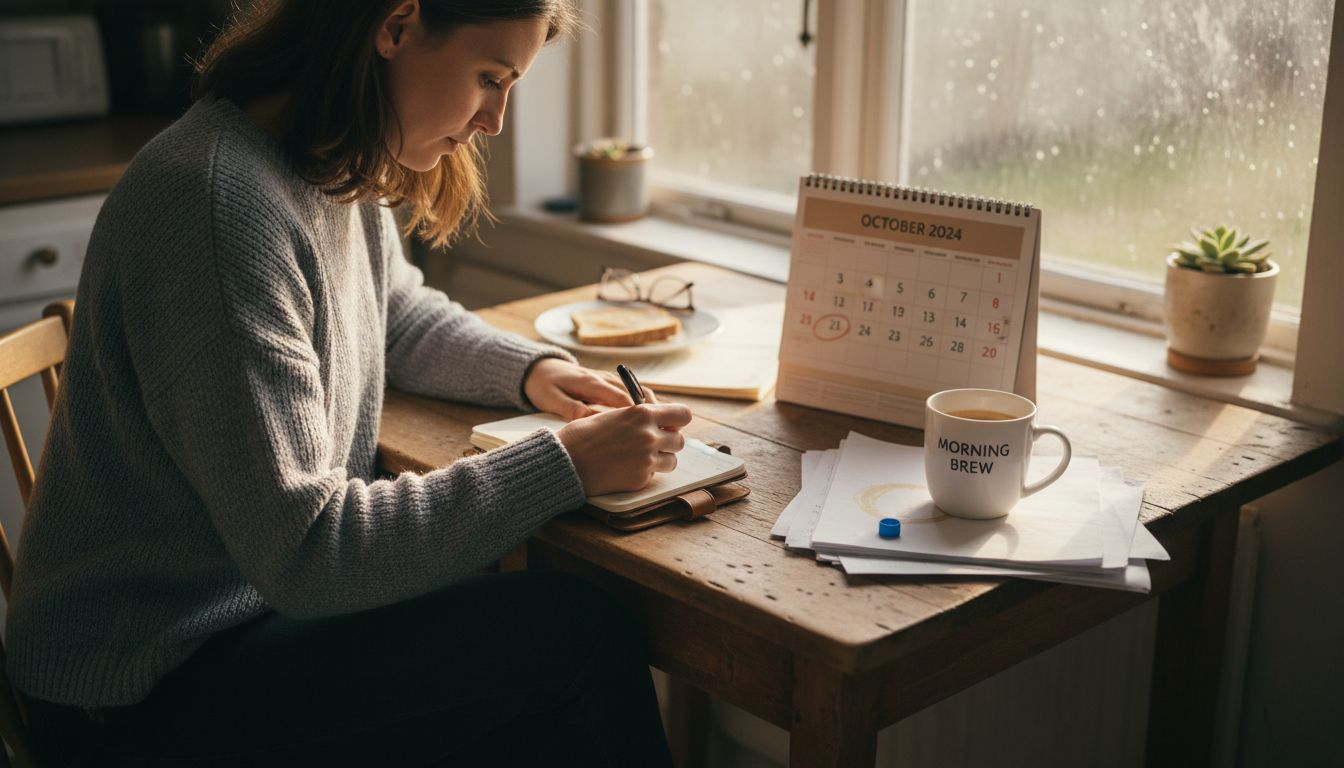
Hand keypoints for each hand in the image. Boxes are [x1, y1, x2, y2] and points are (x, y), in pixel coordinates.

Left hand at [523, 358, 656, 419]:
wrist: (541, 368)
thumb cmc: (545, 385)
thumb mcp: (551, 398)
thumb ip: (570, 408)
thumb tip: (588, 419)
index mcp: (592, 383)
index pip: (623, 399)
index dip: (641, 415)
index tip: (653, 432)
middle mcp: (606, 379)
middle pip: (639, 395)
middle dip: (656, 413)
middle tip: (669, 433)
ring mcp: (610, 380)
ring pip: (641, 393)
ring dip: (655, 410)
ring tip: (667, 430)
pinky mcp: (610, 383)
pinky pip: (634, 394)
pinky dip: (646, 407)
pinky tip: (652, 423)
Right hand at [556, 403, 692, 494]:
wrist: (566, 461)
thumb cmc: (584, 435)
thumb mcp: (614, 415)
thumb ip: (640, 418)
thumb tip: (661, 423)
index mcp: (643, 414)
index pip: (683, 414)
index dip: (678, 421)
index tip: (670, 425)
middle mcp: (649, 436)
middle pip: (680, 440)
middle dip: (668, 443)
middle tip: (652, 444)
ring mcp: (647, 460)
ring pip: (672, 461)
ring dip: (661, 460)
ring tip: (639, 458)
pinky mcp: (640, 480)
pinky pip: (654, 476)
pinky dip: (644, 474)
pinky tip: (625, 469)